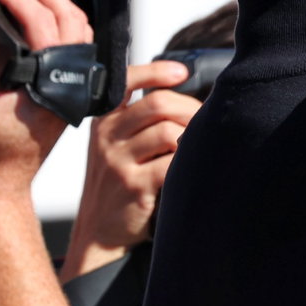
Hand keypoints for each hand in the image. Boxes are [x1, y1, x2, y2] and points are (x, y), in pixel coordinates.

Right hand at [0, 0, 92, 199]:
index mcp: (48, 85)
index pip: (41, 24)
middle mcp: (69, 83)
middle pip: (70, 18)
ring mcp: (73, 86)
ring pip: (79, 30)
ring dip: (55, 3)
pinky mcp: (68, 89)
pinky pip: (75, 45)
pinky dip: (60, 23)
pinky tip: (37, 15)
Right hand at [60, 60, 199, 279]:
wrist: (99, 234)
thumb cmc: (117, 187)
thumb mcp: (115, 148)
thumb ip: (139, 122)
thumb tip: (186, 98)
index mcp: (103, 122)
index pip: (125, 82)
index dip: (155, 71)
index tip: (182, 72)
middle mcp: (107, 137)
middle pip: (158, 104)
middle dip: (191, 110)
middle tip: (205, 124)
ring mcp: (118, 161)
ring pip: (169, 132)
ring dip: (192, 139)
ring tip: (198, 150)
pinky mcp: (133, 185)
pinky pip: (172, 163)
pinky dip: (189, 163)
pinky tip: (191, 169)